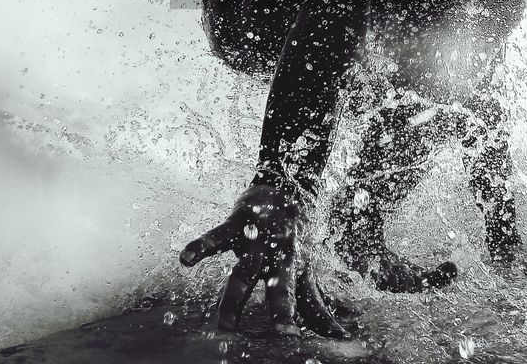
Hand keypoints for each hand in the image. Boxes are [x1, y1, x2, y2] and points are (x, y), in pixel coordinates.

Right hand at [179, 185, 350, 337]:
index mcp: (299, 269)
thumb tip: (341, 337)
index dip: (311, 319)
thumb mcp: (307, 271)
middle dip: (281, 309)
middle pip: (280, 287)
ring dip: (235, 301)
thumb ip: (317, 306)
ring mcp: (258, 240)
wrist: (286, 186)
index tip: (304, 340)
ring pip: (244, 273)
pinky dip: (201, 246)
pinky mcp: (237, 224)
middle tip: (283, 334)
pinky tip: (185, 260)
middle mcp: (281, 255)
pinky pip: (217, 237)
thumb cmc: (295, 240)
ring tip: (225, 328)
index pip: (306, 300)